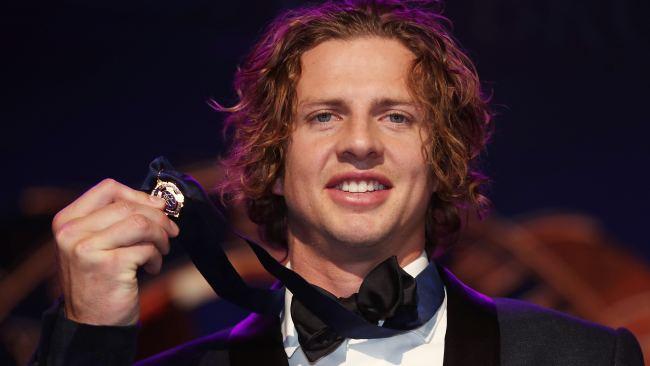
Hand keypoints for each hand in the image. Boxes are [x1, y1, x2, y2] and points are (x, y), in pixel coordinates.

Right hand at [51, 178, 179, 325]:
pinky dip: (156, 257)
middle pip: (128, 207)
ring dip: (160, 236)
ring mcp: (87, 249)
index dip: (139, 195)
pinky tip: (151, 268)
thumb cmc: (101, 280)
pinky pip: (146, 248)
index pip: (108, 189)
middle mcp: (71, 233)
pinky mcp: (108, 266)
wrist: (92, 324)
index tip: (157, 207)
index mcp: (67, 221)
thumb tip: (158, 202)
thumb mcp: (96, 244)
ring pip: (140, 224)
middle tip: (170, 231)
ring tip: (162, 250)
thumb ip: (116, 220)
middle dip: (158, 218)